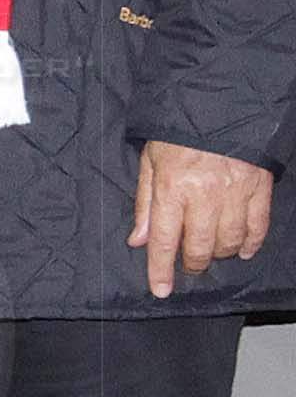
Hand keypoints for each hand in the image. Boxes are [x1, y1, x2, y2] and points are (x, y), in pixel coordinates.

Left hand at [128, 139, 271, 297]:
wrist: (219, 106)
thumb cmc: (178, 135)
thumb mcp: (150, 163)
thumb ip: (145, 204)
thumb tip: (138, 240)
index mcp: (171, 187)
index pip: (164, 240)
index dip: (161, 269)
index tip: (161, 290)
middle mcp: (204, 194)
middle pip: (200, 246)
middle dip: (193, 263)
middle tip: (189, 265)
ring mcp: (234, 191)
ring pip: (230, 240)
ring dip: (220, 254)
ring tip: (212, 254)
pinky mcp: (258, 186)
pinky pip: (258, 225)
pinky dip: (251, 242)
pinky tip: (243, 250)